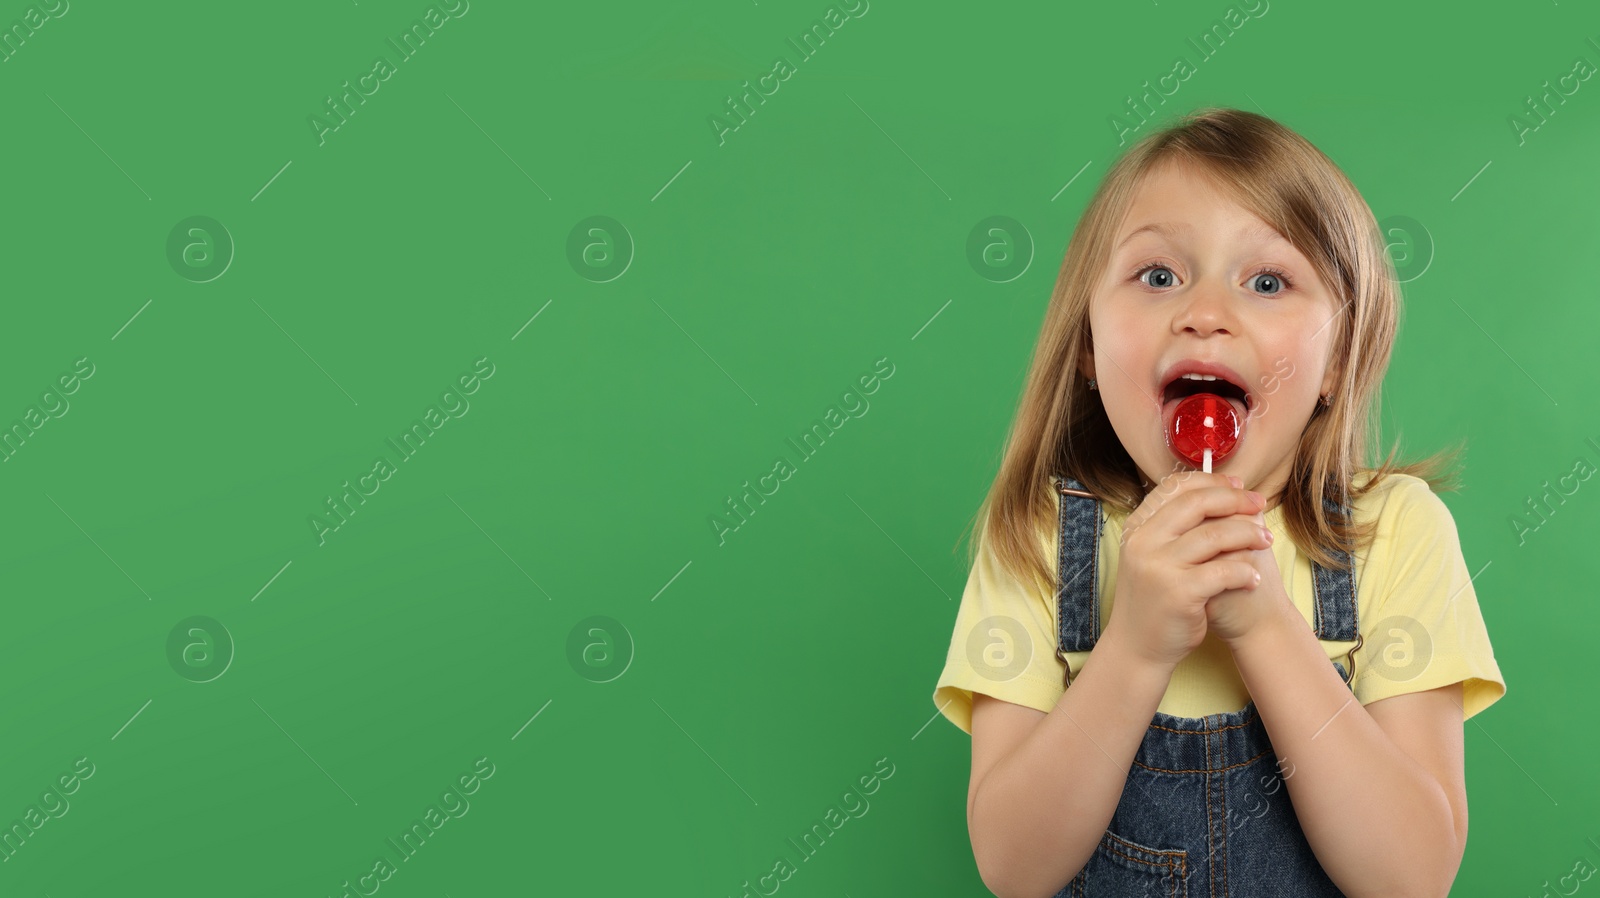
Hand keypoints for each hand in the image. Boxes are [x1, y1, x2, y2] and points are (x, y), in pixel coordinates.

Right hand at [1107, 470, 1271, 669]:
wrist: (1138, 646)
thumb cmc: (1155, 598)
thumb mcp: (1153, 555)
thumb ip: (1175, 527)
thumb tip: (1223, 494)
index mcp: (1138, 527)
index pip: (1175, 487)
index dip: (1211, 481)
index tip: (1238, 487)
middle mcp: (1144, 542)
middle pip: (1197, 503)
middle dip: (1235, 500)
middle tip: (1260, 504)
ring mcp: (1159, 567)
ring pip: (1215, 535)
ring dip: (1248, 534)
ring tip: (1265, 541)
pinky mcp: (1179, 593)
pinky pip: (1224, 572)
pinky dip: (1244, 572)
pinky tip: (1253, 578)